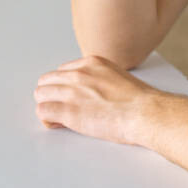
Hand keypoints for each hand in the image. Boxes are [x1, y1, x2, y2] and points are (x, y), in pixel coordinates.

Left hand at [34, 55, 165, 145]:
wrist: (146, 113)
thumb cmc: (140, 101)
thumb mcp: (118, 76)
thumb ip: (100, 79)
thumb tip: (94, 91)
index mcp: (91, 63)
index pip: (62, 71)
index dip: (63, 87)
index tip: (70, 98)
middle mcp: (78, 74)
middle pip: (47, 81)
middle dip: (51, 95)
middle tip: (60, 108)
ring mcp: (72, 92)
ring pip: (41, 94)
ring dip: (47, 106)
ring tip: (59, 118)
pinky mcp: (69, 111)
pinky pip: (42, 111)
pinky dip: (47, 119)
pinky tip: (58, 124)